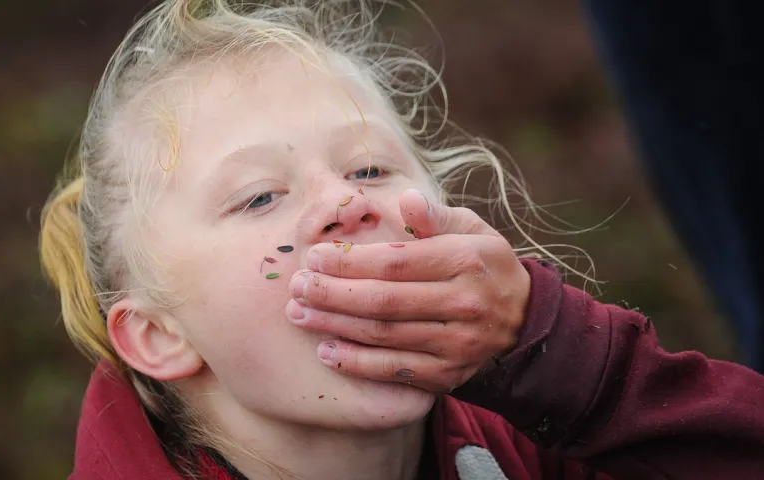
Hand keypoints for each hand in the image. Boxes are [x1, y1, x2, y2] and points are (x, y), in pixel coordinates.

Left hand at [285, 189, 531, 391]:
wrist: (524, 322)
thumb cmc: (484, 265)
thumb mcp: (473, 230)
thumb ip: (436, 216)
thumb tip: (405, 199)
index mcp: (466, 260)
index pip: (396, 262)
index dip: (350, 262)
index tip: (314, 256)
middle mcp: (464, 304)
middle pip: (384, 302)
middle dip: (332, 294)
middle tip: (296, 287)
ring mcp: (457, 344)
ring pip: (385, 337)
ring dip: (335, 326)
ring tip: (299, 314)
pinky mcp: (448, 375)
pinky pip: (396, 371)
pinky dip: (358, 364)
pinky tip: (326, 352)